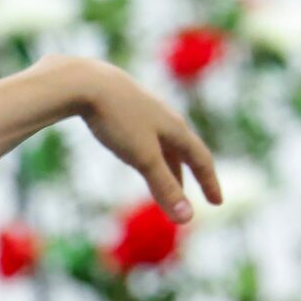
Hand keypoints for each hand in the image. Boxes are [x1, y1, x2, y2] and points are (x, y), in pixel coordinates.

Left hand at [39, 55, 222, 222]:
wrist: (84, 81)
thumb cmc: (117, 118)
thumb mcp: (143, 157)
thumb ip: (165, 187)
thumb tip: (187, 219)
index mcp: (175, 128)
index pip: (200, 158)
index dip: (209, 182)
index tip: (217, 203)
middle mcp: (164, 116)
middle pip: (181, 151)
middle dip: (185, 176)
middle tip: (186, 197)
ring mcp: (143, 109)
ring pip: (160, 141)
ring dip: (165, 163)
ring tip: (162, 177)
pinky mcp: (121, 105)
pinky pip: (140, 131)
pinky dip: (145, 149)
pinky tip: (133, 146)